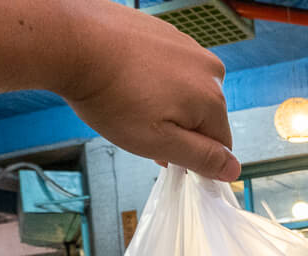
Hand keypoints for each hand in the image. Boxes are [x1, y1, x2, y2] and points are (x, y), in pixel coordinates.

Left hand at [59, 1, 239, 180]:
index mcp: (213, 99)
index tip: (163, 154)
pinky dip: (153, 78)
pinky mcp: (168, 33)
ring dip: (165, 102)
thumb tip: (233, 169)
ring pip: (186, 92)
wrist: (74, 41)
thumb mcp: (157, 142)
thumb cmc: (111, 94)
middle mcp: (209, 70)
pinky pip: (171, 68)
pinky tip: (128, 79)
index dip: (192, 156)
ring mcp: (189, 47)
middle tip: (140, 127)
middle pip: (204, 116)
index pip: (220, 145)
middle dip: (178, 128)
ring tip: (131, 100)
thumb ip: (201, 157)